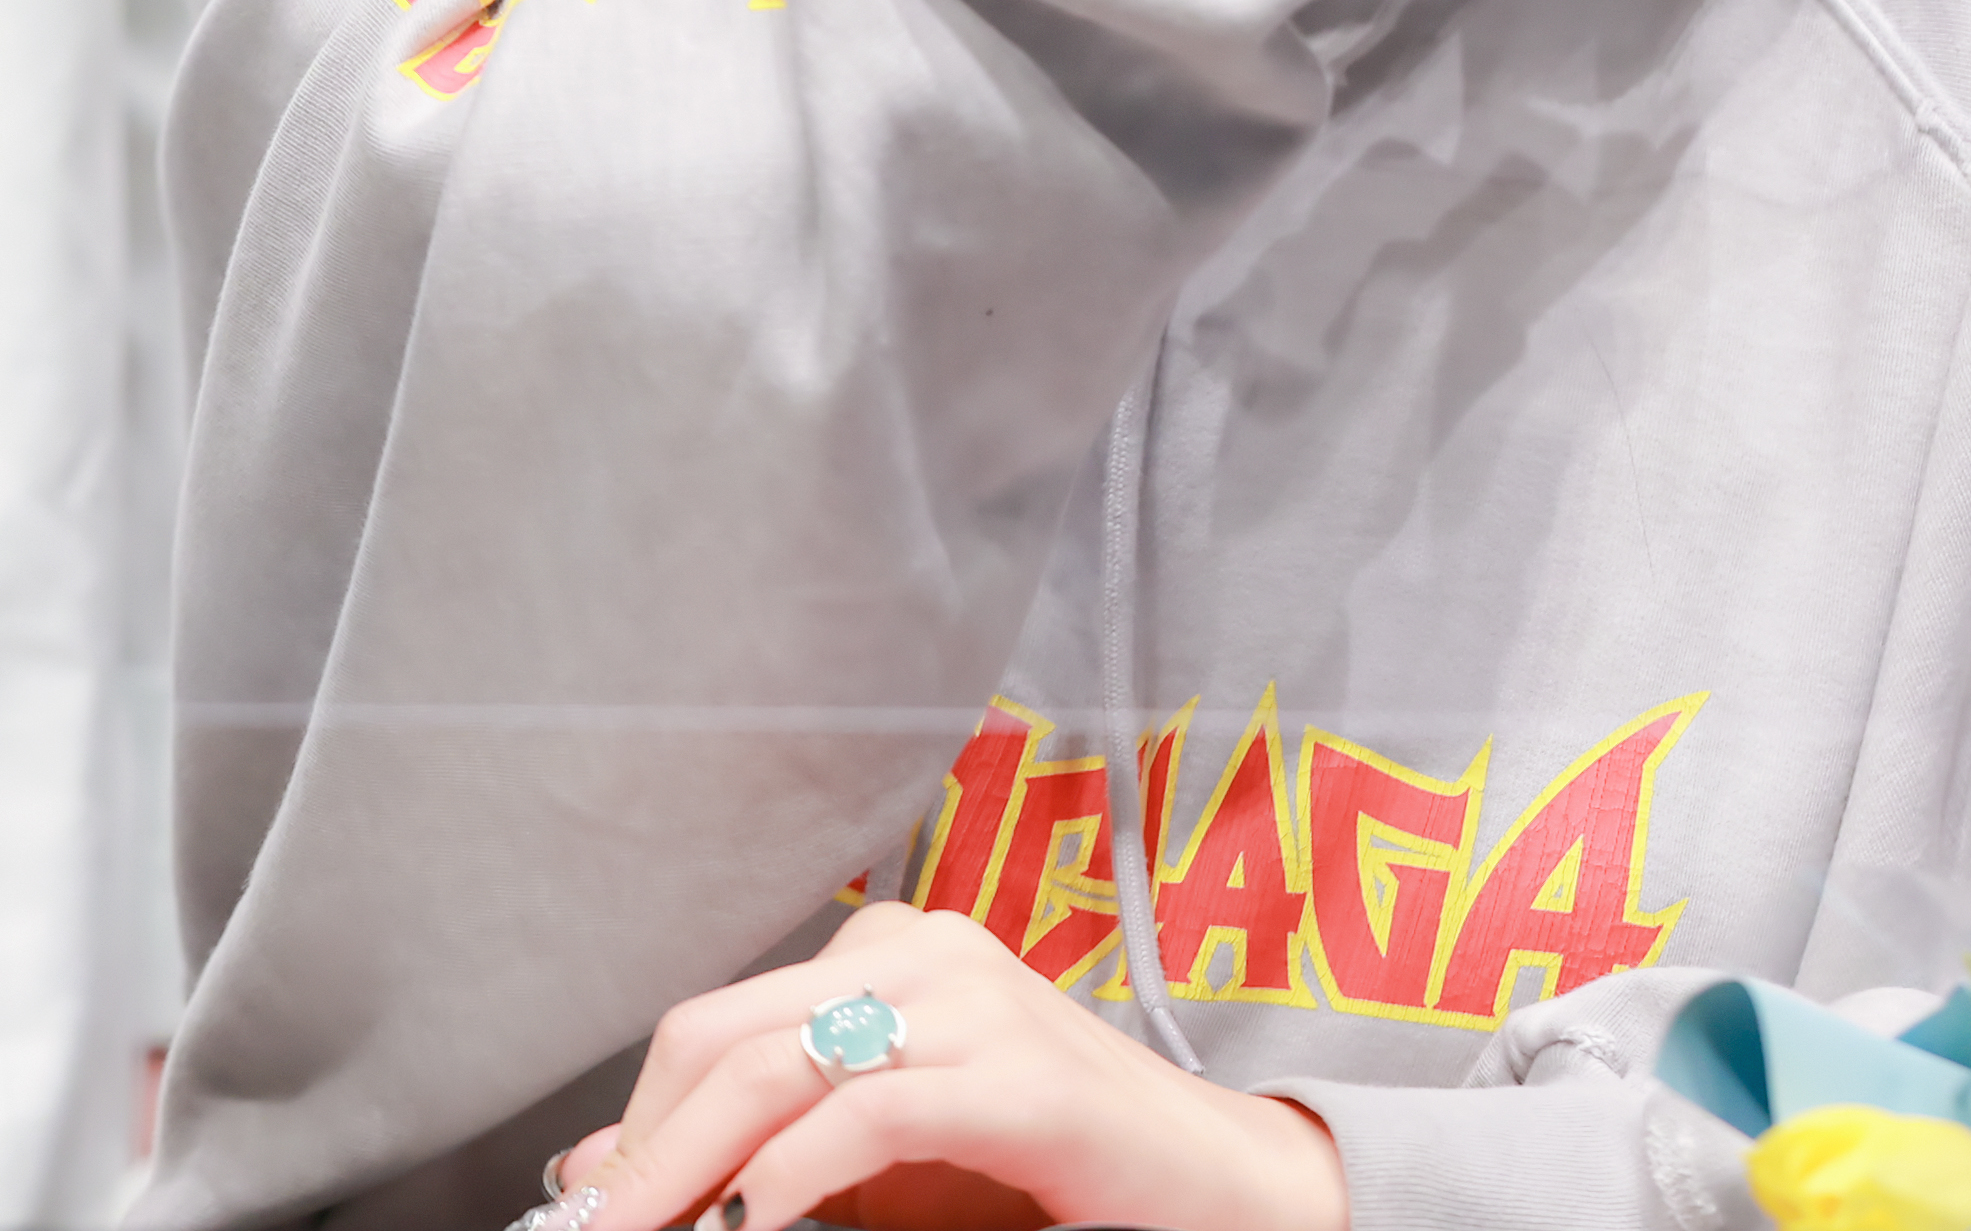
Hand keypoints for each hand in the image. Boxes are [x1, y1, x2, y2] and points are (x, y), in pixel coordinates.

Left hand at [551, 902, 1347, 1230]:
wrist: (1204, 1183)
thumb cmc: (1037, 1170)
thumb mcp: (876, 1162)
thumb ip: (761, 1152)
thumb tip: (598, 1175)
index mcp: (882, 951)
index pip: (712, 1025)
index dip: (633, 1123)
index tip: (582, 1210)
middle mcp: (920, 951)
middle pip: (724, 1037)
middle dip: (641, 1150)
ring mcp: (973, 1001)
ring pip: (779, 1067)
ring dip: (689, 1170)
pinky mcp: (1018, 1077)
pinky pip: (870, 1110)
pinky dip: (792, 1176)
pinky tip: (755, 1223)